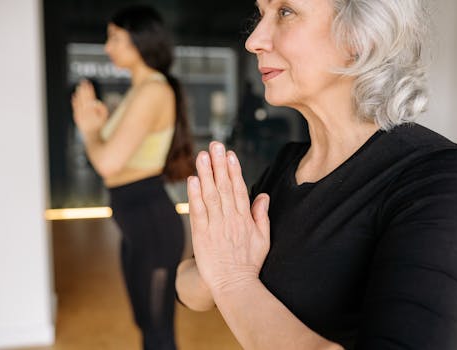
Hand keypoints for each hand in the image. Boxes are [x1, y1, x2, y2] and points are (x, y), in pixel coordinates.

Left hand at [71, 80, 107, 136]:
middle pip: (83, 98)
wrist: (94, 137)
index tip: (89, 83)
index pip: (90, 97)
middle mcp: (84, 114)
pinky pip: (75, 108)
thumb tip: (95, 102)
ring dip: (78, 94)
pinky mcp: (77, 119)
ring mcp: (80, 116)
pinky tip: (74, 97)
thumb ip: (101, 108)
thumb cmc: (101, 127)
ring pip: (78, 102)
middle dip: (83, 89)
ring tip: (78, 87)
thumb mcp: (105, 117)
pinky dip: (74, 102)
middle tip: (83, 82)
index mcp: (91, 112)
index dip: (89, 90)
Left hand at [187, 142, 269, 296]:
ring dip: (206, 174)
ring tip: (202, 156)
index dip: (233, 170)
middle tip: (214, 145)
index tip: (229, 154)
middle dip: (219, 164)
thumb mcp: (263, 238)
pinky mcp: (202, 235)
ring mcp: (215, 226)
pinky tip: (193, 180)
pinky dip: (195, 195)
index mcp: (244, 218)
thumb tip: (263, 195)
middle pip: (224, 186)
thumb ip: (262, 215)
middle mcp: (230, 219)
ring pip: (210, 195)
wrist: (234, 285)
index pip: (238, 188)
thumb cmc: (249, 263)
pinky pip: (198, 212)